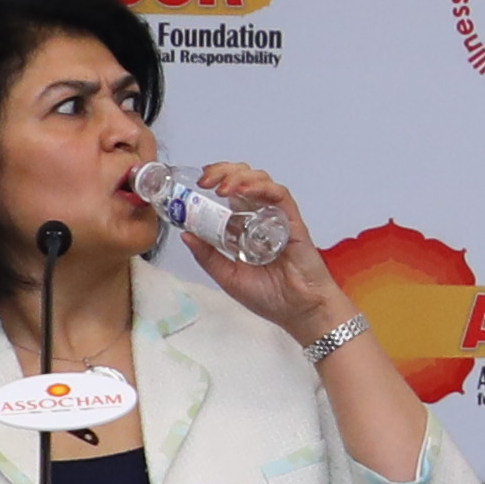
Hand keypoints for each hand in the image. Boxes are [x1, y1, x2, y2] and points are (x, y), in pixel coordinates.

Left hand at [172, 162, 348, 337]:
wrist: (299, 311)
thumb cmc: (271, 297)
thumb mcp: (227, 277)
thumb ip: (207, 256)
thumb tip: (186, 235)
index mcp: (244, 228)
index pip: (229, 193)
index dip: (213, 181)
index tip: (196, 185)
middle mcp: (259, 218)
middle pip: (243, 179)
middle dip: (222, 171)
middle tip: (205, 181)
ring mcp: (276, 217)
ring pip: (260, 181)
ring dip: (239, 177)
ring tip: (222, 188)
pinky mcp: (292, 221)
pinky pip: (279, 195)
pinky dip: (262, 187)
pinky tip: (246, 190)